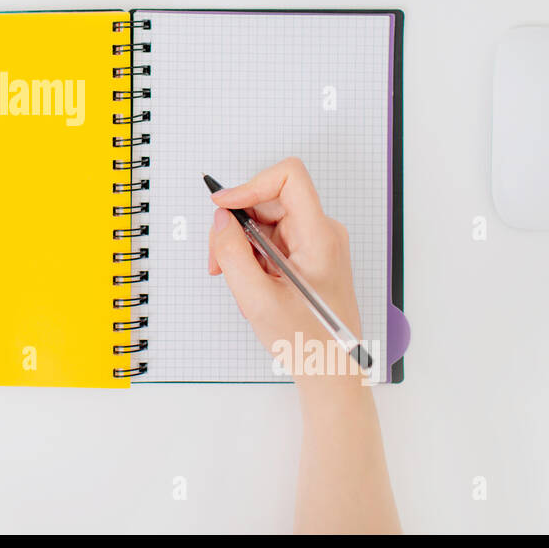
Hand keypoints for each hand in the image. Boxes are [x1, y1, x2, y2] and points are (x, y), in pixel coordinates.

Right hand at [208, 157, 363, 388]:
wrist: (329, 370)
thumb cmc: (306, 341)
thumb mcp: (257, 299)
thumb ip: (232, 253)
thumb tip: (220, 220)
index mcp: (319, 236)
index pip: (288, 177)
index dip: (251, 184)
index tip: (223, 207)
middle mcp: (321, 232)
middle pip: (269, 200)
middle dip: (236, 225)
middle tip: (218, 261)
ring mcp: (315, 243)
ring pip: (265, 221)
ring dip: (241, 245)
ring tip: (235, 281)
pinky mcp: (307, 255)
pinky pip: (270, 239)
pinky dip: (251, 256)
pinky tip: (250, 285)